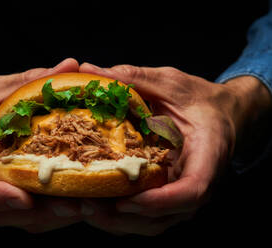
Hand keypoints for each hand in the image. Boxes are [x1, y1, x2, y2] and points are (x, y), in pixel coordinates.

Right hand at [0, 58, 83, 232]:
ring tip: (84, 207)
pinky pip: (23, 213)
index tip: (23, 197)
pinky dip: (49, 213)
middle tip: (74, 205)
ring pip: (13, 218)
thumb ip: (29, 81)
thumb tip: (71, 64)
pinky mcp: (0, 196)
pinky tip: (77, 203)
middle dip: (38, 212)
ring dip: (49, 217)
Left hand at [79, 63, 271, 234]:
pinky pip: (146, 214)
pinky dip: (120, 215)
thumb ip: (133, 78)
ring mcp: (182, 193)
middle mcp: (197, 182)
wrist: (218, 114)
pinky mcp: (167, 194)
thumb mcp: (169, 83)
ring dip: (117, 222)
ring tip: (83, 209)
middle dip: (125, 217)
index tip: (127, 201)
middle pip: (165, 216)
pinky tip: (93, 204)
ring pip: (152, 223)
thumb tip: (88, 70)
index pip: (192, 190)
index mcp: (208, 154)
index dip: (160, 201)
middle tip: (87, 207)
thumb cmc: (198, 98)